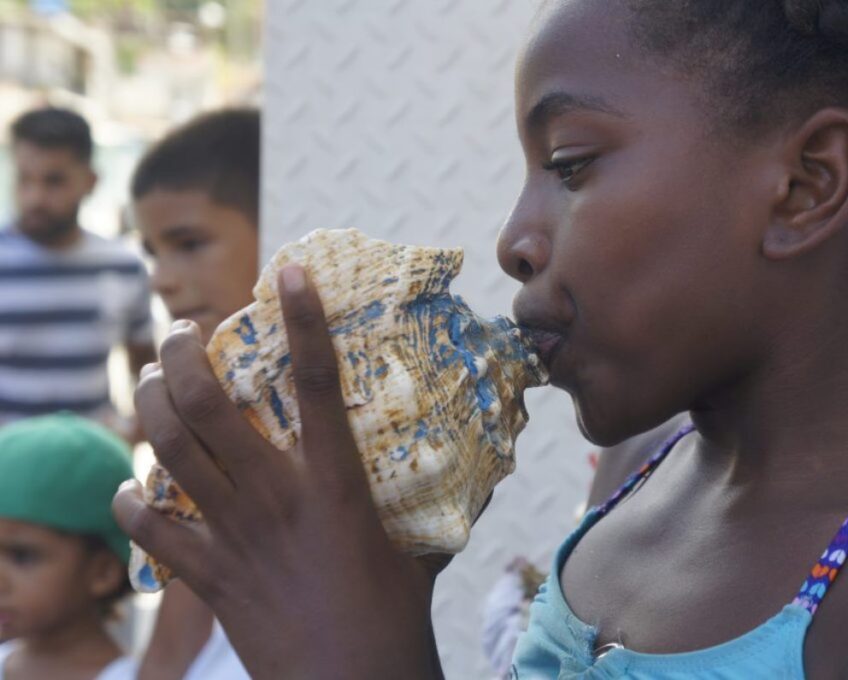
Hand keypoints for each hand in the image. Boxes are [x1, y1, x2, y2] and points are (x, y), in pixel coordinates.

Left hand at [113, 265, 442, 678]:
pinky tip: (134, 488)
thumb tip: (473, 474)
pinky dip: (133, 503)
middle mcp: (275, 499)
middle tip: (184, 331)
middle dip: (182, 355)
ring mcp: (234, 537)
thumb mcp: (421, 549)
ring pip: (170, 454)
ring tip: (151, 380)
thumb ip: (436, 506)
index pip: (319, 384)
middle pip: (208, 408)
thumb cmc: (396, 618)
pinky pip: (152, 533)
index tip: (289, 272)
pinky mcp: (209, 578)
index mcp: (335, 485)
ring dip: (150, 407)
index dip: (303, 320)